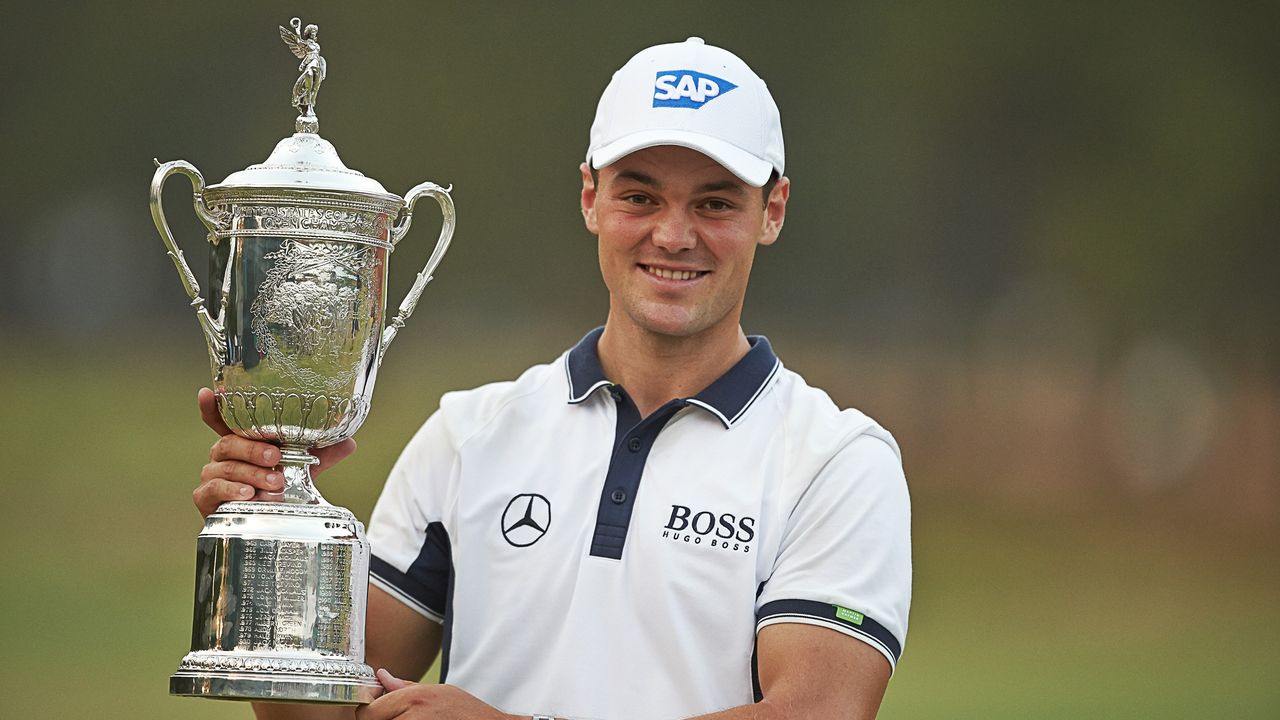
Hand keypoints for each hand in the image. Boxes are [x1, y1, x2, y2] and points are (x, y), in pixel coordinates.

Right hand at [192, 387, 356, 517]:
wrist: (265, 522)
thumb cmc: (278, 488)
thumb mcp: (301, 469)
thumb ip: (320, 454)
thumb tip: (349, 442)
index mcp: (241, 441)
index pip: (221, 420)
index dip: (212, 406)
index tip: (208, 392)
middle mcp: (222, 455)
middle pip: (229, 443)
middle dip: (253, 449)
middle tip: (277, 458)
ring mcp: (212, 475)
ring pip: (226, 467)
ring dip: (252, 474)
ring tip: (274, 482)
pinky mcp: (206, 498)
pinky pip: (214, 490)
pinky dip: (232, 491)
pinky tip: (248, 495)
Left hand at [355, 669, 516, 719]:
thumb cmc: (467, 713)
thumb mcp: (438, 690)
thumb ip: (405, 687)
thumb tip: (383, 677)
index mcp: (412, 699)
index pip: (368, 711)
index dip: (369, 710)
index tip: (374, 707)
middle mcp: (410, 717)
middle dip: (380, 719)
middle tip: (396, 715)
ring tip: (410, 719)